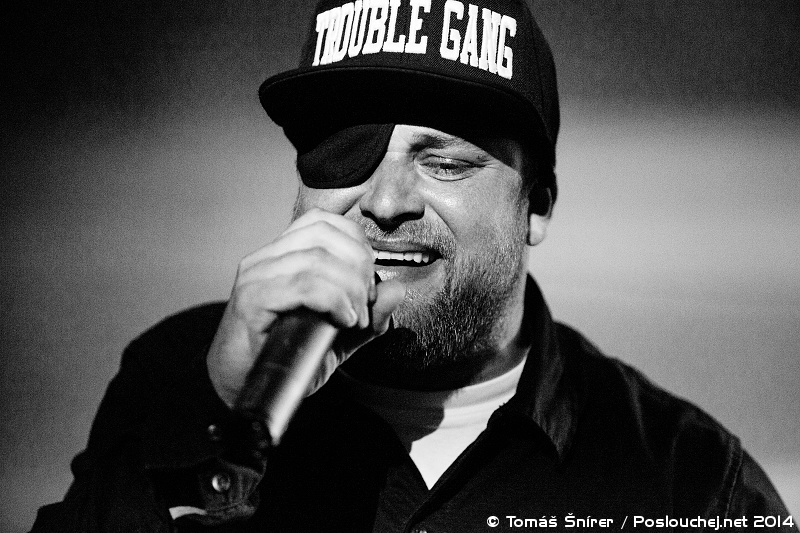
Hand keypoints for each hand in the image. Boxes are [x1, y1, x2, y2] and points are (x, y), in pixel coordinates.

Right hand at [207, 208, 405, 408]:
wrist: (241, 388)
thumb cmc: (284, 358)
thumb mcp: (339, 336)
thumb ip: (369, 315)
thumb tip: (396, 289)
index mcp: (283, 255)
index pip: (325, 222)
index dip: (357, 245)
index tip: (369, 282)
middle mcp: (265, 258)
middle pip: (325, 235)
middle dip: (359, 267)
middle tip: (365, 304)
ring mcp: (255, 276)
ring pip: (317, 259)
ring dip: (350, 289)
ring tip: (355, 319)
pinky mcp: (251, 300)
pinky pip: (303, 284)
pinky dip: (333, 300)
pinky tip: (342, 320)